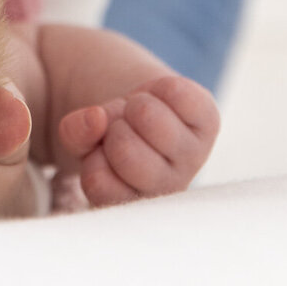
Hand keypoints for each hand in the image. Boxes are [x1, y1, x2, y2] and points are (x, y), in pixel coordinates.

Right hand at [54, 73, 219, 207]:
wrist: (145, 109)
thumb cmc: (111, 132)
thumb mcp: (85, 136)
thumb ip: (77, 134)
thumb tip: (96, 118)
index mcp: (132, 199)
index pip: (99, 183)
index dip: (93, 155)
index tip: (103, 150)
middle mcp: (168, 186)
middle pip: (126, 152)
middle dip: (114, 128)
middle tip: (123, 128)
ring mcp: (192, 155)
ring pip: (150, 118)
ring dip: (135, 105)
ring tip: (140, 113)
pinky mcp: (210, 122)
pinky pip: (180, 94)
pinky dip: (161, 86)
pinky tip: (162, 99)